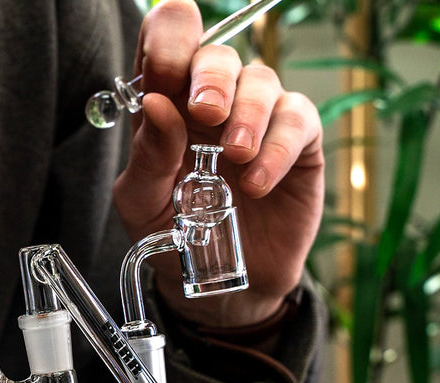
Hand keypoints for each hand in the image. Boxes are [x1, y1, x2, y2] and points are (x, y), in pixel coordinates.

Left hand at [113, 0, 323, 327]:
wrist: (222, 285)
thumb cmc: (176, 234)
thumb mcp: (142, 204)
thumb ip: (147, 157)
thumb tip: (157, 105)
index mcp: (166, 104)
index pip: (166, 44)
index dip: (167, 41)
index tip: (164, 71)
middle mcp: (212, 102)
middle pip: (216, 54)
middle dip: (210, 77)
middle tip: (205, 113)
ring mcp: (257, 118)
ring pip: (260, 80)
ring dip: (248, 114)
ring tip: (235, 156)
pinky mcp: (297, 143)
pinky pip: (297, 120)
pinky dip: (277, 147)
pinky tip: (257, 181)